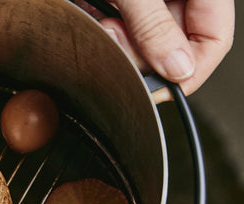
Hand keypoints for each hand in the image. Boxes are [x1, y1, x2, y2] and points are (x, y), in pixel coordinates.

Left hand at [78, 0, 234, 95]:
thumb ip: (154, 25)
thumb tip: (176, 68)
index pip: (213, 41)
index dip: (189, 71)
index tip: (160, 87)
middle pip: (176, 47)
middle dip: (142, 53)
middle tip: (116, 38)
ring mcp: (153, 1)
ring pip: (147, 43)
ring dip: (121, 42)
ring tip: (104, 20)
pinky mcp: (128, 4)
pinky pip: (125, 29)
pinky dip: (108, 29)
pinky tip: (98, 14)